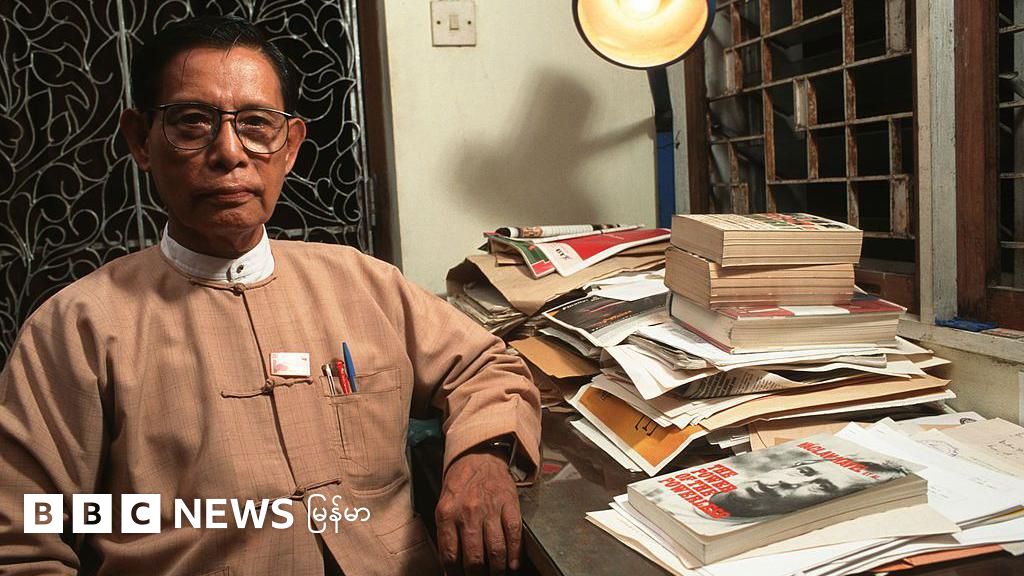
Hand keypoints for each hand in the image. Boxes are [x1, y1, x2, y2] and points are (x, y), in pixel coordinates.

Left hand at [436, 448, 521, 574]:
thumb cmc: (460, 484)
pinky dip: (514, 554)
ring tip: (497, 575)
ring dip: (497, 569)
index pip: (450, 555)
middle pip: (474, 557)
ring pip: (495, 549)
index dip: (455, 574)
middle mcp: (468, 512)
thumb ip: (446, 535)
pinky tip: (512, 565)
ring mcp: (490, 508)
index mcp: (447, 513)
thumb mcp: (444, 506)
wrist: (479, 455)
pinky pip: (513, 534)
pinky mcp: (509, 504)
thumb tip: (450, 568)